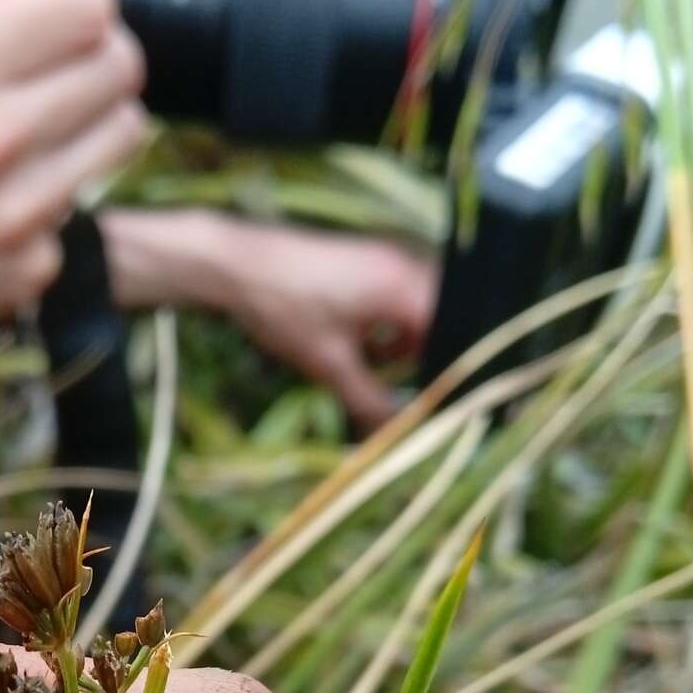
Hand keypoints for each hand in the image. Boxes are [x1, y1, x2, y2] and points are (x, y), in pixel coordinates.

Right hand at [0, 0, 148, 340]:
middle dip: (94, 46)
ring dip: (90, 119)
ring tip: (38, 114)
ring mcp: (13, 217)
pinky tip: (1, 192)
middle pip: (120, 66)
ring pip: (118, 141)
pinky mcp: (15, 277)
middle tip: (49, 49)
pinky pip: (73, 223)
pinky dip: (51, 204)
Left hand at [105, 207, 437, 427]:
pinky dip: (389, 326)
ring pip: (419, 309)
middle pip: (442, 318)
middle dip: (431, 357)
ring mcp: (384, 259)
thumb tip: (396, 433)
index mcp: (402, 286)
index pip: (456, 329)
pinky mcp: (365, 262)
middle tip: (416, 391)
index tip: (443, 400)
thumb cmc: (284, 308)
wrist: (236, 263)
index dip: (453, 368)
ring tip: (383, 371)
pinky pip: (396, 297)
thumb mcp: (328, 364)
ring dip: (409, 343)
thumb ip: (368, 400)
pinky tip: (367, 349)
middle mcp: (403, 265)